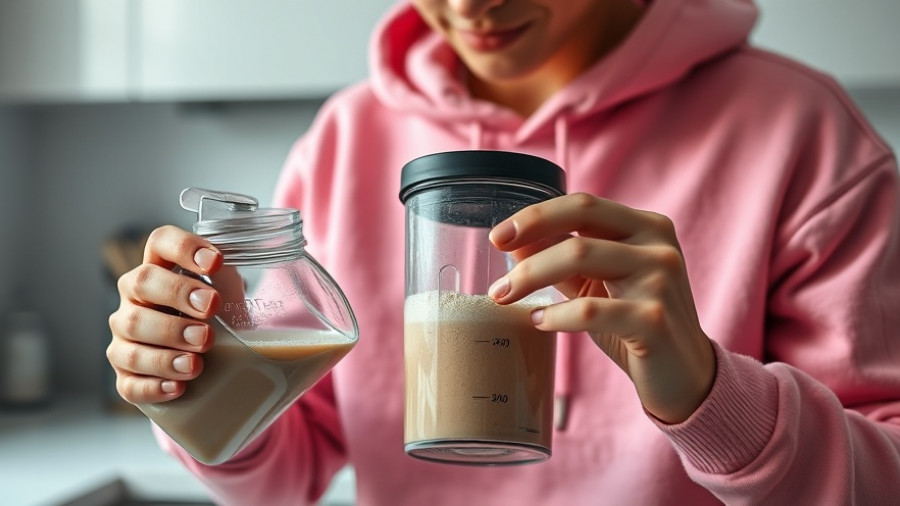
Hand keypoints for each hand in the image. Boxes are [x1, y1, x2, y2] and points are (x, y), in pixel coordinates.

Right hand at [107, 226, 222, 403]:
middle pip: (142, 283)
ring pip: (131, 336)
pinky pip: (128, 382)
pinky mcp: (125, 377)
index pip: (161, 242)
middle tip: (211, 313)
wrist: (211, 367)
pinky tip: (177, 388)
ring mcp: (125, 338)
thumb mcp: (230, 295)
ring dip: (164, 348)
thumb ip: (234, 279)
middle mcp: (135, 299)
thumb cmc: (218, 322)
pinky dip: (153, 386)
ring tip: (197, 362)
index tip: (215, 261)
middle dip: (177, 295)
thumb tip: (259, 264)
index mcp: (162, 270)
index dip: (184, 247)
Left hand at [488, 193, 714, 423]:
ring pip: (580, 258)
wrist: (684, 375)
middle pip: (579, 226)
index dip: (536, 216)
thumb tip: (512, 241)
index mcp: (648, 227)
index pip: (583, 205)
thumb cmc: (635, 322)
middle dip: (527, 246)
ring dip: (531, 278)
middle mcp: (659, 245)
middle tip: (495, 275)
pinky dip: (555, 315)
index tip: (498, 236)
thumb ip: (562, 259)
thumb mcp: (598, 284)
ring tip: (504, 298)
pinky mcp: (654, 321)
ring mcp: (661, 280)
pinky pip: (590, 311)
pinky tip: (538, 321)